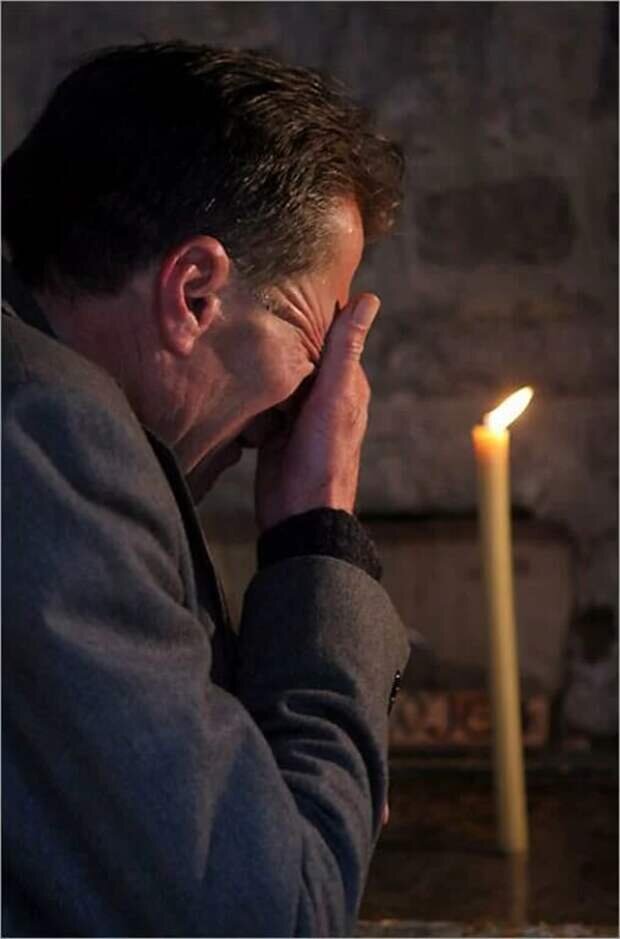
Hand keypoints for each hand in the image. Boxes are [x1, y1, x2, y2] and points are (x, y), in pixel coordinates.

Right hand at [254, 293, 380, 532]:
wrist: (297, 514)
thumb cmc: (322, 458)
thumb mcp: (335, 397)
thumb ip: (345, 350)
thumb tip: (368, 300)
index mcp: (347, 385)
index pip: (332, 336)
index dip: (313, 311)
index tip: (288, 281)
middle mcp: (324, 396)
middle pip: (301, 354)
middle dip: (282, 334)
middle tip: (253, 302)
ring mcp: (297, 413)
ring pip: (281, 374)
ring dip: (265, 359)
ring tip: (240, 329)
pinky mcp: (274, 429)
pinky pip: (263, 398)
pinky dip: (253, 386)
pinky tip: (235, 370)